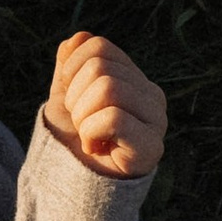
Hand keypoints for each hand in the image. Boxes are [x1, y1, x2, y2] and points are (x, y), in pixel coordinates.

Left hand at [44, 33, 166, 179]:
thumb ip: (70, 65)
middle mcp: (152, 95)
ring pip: (108, 89)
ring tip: (90, 136)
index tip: (71, 98)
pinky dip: (91, 133)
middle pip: (100, 67)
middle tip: (81, 123)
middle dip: (75, 98)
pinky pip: (113, 118)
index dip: (70, 70)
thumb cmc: (73, 137)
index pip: (97, 46)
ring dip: (83, 117)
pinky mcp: (152, 147)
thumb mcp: (65, 94)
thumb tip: (78, 38)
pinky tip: (96, 148)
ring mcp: (156, 120)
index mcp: (133, 77)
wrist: (73, 181)